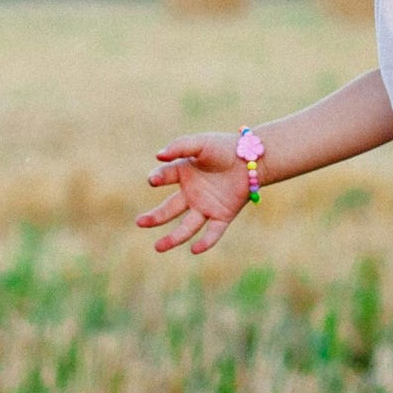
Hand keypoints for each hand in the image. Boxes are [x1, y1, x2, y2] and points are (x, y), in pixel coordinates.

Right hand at [135, 131, 250, 254]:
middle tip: (139, 222)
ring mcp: (206, 206)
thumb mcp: (201, 143)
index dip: (158, 178)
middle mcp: (192, 193)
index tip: (153, 180)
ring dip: (173, 238)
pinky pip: (212, 232)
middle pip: (169, 209)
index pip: (165, 177)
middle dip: (155, 217)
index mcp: (184, 173)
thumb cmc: (224, 147)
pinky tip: (195, 249)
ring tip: (158, 247)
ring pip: (187, 226)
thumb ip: (180, 147)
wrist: (253, 158)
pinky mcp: (223, 216)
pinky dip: (205, 242)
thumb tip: (158, 155)